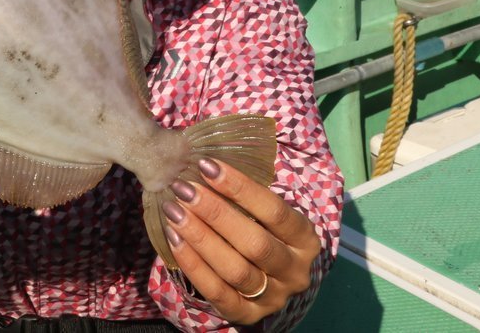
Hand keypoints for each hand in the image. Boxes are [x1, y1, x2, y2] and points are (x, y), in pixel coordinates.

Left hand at [161, 158, 319, 324]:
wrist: (270, 278)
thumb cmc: (263, 230)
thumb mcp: (267, 213)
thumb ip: (245, 194)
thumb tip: (206, 164)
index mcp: (305, 239)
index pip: (274, 211)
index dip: (239, 187)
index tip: (206, 166)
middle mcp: (294, 271)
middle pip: (254, 243)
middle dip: (215, 213)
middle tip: (183, 188)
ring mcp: (273, 298)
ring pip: (235, 269)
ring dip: (200, 237)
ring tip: (173, 211)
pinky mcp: (248, 315)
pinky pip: (217, 292)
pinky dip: (193, 264)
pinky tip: (174, 238)